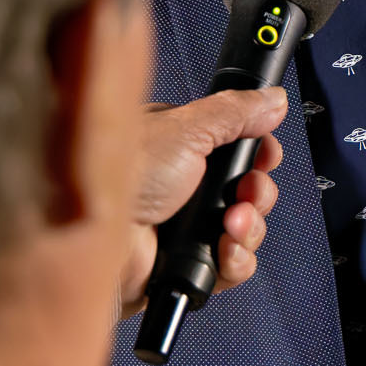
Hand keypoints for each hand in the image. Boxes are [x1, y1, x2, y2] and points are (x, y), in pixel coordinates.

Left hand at [118, 86, 288, 317]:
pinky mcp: (186, 265)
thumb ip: (234, 112)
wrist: (93, 238)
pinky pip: (232, 266)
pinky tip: (222, 251)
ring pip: (246, 229)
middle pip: (248, 189)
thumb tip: (272, 99)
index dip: (257, 154)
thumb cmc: (124, 176)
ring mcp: (185, 228)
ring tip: (230, 224)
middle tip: (245, 193)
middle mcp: (184, 187)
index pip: (235, 148)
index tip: (265, 156)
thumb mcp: (185, 129)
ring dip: (248, 227)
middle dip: (256, 193)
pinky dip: (235, 260)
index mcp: (180, 146)